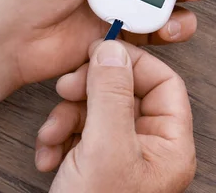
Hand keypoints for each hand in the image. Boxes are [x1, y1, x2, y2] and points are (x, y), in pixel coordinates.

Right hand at [35, 40, 194, 191]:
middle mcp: (149, 148)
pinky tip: (46, 155)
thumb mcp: (104, 149)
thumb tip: (114, 50)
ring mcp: (121, 157)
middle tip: (66, 88)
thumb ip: (110, 95)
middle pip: (124, 94)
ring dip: (66, 116)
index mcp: (169, 145)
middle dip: (89, 90)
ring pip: (96, 111)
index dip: (132, 64)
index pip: (163, 84)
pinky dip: (58, 138)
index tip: (100, 52)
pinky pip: (79, 133)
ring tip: (50, 135)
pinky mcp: (95, 165)